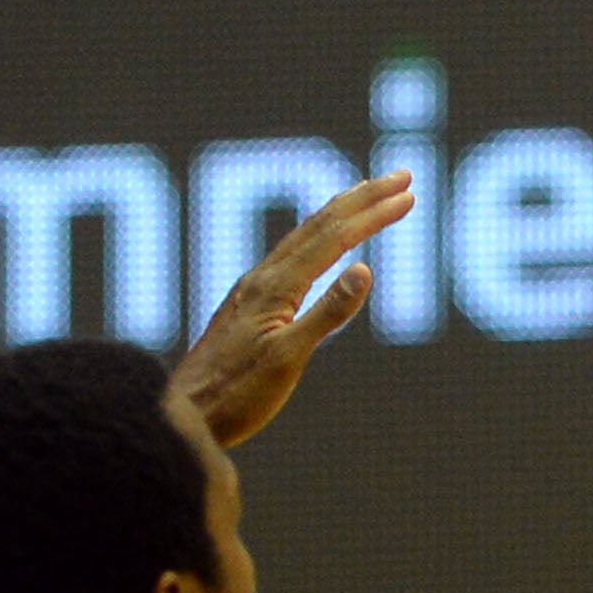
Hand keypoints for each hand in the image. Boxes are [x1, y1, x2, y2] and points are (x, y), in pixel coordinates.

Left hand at [173, 171, 415, 446]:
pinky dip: (319, 237)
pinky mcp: (249, 306)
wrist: (184, 415)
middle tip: (401, 177)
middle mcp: (263, 278)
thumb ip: (326, 313)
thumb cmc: (236, 396)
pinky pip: (291, 256)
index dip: (372, 213)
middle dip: (362, 198)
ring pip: (302, 236)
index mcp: (275, 287)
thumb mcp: (288, 359)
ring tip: (368, 195)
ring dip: (341, 212)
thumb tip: (364, 270)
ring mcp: (253, 290)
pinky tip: (320, 244)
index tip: (408, 195)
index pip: (333, 237)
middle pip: (318, 224)